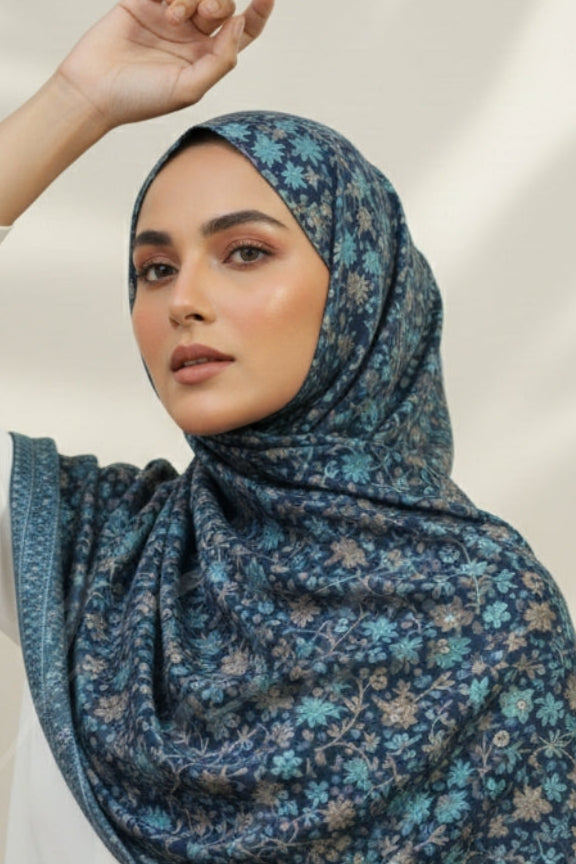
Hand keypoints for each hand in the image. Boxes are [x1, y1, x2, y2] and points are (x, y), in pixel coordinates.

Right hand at [55, 0, 273, 131]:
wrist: (94, 90)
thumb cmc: (141, 99)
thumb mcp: (191, 88)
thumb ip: (222, 59)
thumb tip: (241, 22)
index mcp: (207, 59)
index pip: (242, 32)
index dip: (259, 13)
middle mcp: (191, 37)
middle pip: (222, 5)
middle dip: (219, 1)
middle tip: (204, 12)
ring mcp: (168, 17)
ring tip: (171, 15)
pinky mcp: (144, 1)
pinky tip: (163, 4)